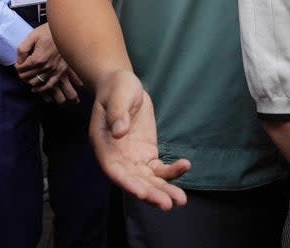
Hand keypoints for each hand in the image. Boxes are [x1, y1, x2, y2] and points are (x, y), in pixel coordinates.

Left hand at [15, 24, 77, 103]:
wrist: (66, 31)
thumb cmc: (48, 32)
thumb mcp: (32, 36)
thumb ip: (23, 49)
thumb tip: (19, 60)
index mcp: (37, 58)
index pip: (21, 68)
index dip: (17, 66)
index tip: (17, 63)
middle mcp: (45, 67)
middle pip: (27, 76)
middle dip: (21, 73)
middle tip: (21, 69)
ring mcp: (53, 70)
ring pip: (36, 82)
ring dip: (28, 80)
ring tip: (27, 75)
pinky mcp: (60, 72)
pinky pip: (49, 85)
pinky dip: (41, 89)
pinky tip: (35, 88)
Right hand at [91, 70, 190, 210]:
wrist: (123, 85)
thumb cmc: (117, 88)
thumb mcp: (118, 95)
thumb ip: (118, 112)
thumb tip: (119, 131)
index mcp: (104, 145)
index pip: (114, 170)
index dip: (127, 183)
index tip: (142, 193)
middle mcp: (117, 157)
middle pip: (134, 181)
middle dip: (151, 194)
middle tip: (169, 204)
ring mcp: (133, 158)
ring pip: (147, 180)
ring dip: (163, 190)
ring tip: (181, 200)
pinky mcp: (147, 154)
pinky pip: (159, 169)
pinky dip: (171, 171)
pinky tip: (185, 166)